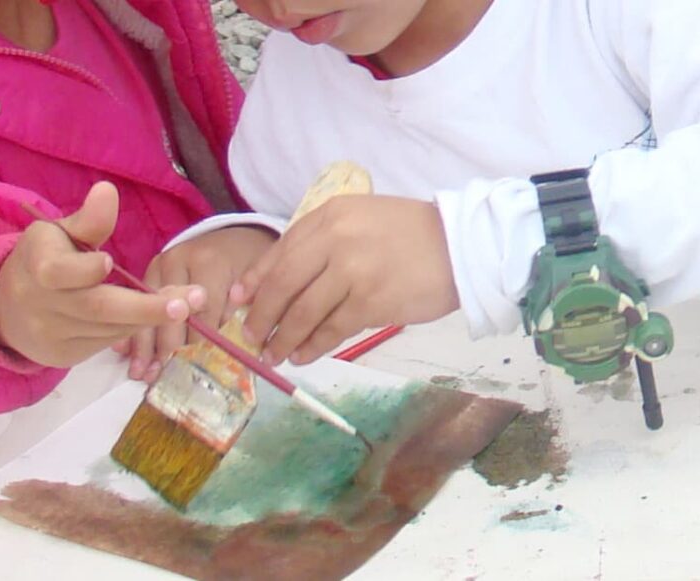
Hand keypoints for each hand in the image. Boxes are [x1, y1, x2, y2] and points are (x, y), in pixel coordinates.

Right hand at [0, 183, 202, 367]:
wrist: (6, 307)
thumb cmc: (46, 257)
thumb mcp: (59, 233)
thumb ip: (88, 220)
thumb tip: (107, 190)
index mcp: (36, 264)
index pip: (58, 272)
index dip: (85, 270)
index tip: (110, 262)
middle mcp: (40, 303)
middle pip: (96, 308)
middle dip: (146, 307)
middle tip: (188, 301)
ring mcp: (51, 333)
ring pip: (110, 328)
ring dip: (153, 317)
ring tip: (191, 302)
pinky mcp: (63, 354)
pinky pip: (106, 342)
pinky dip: (135, 329)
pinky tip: (160, 315)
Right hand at [128, 226, 276, 381]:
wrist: (235, 234)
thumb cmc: (247, 262)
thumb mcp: (254, 279)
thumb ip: (243, 307)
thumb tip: (229, 346)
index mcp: (210, 262)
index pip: (202, 311)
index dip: (197, 343)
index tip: (190, 369)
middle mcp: (180, 261)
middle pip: (169, 312)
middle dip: (165, 347)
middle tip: (158, 376)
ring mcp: (160, 263)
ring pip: (148, 309)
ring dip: (142, 343)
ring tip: (140, 373)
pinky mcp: (150, 268)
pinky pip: (137, 301)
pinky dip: (130, 326)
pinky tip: (122, 352)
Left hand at [239, 195, 459, 365]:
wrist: (462, 246)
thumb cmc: (411, 235)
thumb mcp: (361, 221)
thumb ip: (322, 244)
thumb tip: (276, 283)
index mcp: (330, 215)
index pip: (280, 251)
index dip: (255, 282)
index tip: (238, 303)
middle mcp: (335, 240)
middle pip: (284, 285)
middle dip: (262, 316)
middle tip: (250, 337)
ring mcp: (353, 271)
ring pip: (304, 312)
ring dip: (284, 338)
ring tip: (273, 354)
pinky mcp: (371, 301)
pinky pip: (332, 329)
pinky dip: (313, 346)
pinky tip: (303, 356)